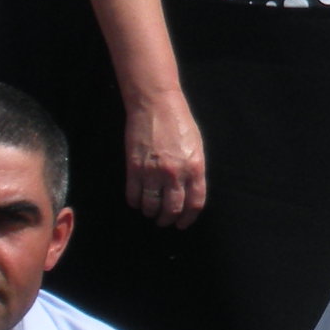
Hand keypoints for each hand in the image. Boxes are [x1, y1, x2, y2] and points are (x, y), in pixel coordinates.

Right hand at [124, 89, 207, 227]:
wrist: (155, 106)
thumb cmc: (179, 123)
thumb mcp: (196, 146)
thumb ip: (194, 169)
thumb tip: (190, 190)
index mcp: (195, 167)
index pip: (195, 202)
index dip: (188, 217)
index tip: (182, 224)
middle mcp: (176, 173)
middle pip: (172, 208)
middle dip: (168, 219)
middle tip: (164, 221)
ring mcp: (154, 172)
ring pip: (151, 205)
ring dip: (150, 212)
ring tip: (150, 212)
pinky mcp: (134, 168)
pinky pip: (133, 195)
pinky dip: (135, 202)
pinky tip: (137, 201)